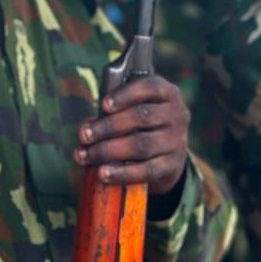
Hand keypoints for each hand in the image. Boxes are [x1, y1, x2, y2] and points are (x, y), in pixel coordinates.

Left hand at [74, 76, 188, 194]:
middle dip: (108, 126)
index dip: (125, 95)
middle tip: (83, 135)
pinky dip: (122, 173)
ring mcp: (177, 142)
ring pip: (141, 145)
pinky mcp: (172, 166)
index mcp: (167, 93)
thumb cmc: (143, 124)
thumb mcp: (135, 109)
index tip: (103, 105)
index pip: (149, 87)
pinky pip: (146, 170)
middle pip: (141, 117)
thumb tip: (86, 127)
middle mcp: (177, 115)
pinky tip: (103, 174)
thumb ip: (114, 111)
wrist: (168, 155)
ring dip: (108, 151)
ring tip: (84, 155)